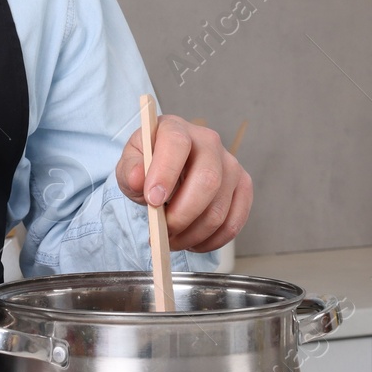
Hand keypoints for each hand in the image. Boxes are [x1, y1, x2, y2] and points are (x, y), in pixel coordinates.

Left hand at [114, 115, 251, 252]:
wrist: (166, 170)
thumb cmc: (148, 166)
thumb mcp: (129, 165)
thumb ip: (130, 170)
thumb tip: (138, 179)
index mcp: (176, 128)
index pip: (177, 144)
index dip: (165, 174)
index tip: (153, 200)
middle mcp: (208, 142)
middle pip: (208, 180)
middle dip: (183, 214)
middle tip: (163, 231)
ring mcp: (230, 164)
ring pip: (219, 208)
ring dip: (193, 233)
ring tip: (172, 240)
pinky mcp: (242, 187)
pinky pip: (234, 222)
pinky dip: (212, 240)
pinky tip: (193, 242)